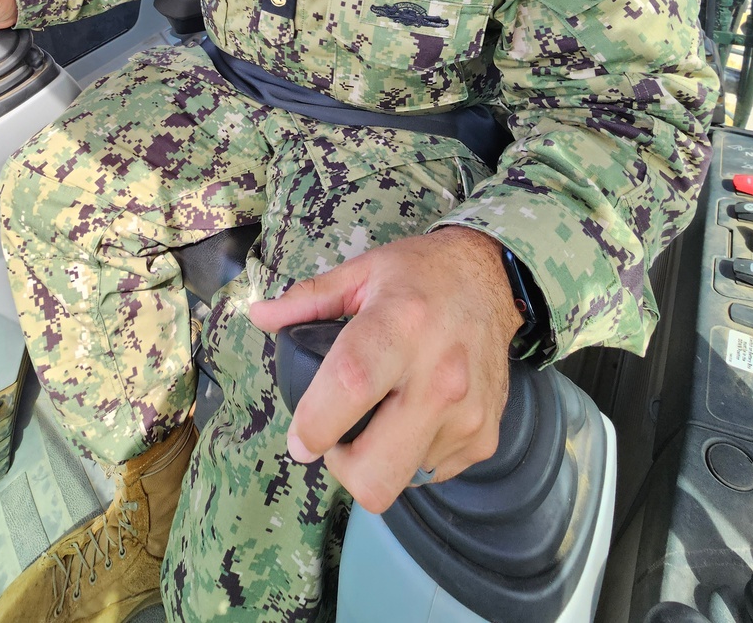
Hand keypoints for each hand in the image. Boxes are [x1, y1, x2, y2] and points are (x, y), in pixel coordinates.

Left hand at [249, 226, 522, 513]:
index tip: (299, 436)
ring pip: (401, 481)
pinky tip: (415, 415)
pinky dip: (413, 455)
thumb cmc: (422, 273)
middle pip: (374, 472)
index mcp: (400, 326)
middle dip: (341, 467)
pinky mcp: (485, 438)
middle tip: (337, 435)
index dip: (313, 424)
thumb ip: (307, 300)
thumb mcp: (362, 272)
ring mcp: (467, 414)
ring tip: (383, 413)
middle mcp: (439, 376)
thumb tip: (258, 315)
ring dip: (380, 458)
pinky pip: (431, 474)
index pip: (349, 388)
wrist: (494, 278)